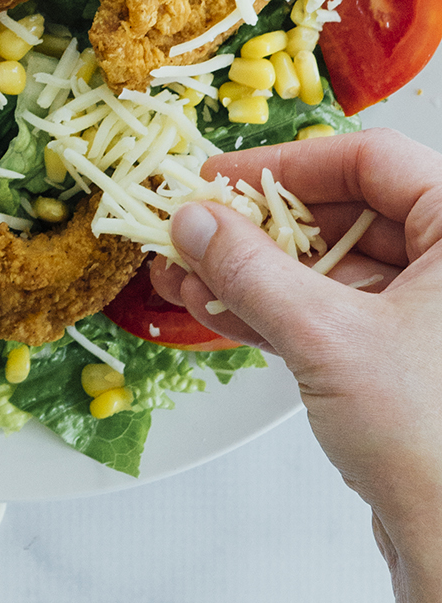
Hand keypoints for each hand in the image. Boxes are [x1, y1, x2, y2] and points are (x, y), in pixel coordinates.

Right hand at [151, 129, 441, 564]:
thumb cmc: (433, 442)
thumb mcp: (324, 336)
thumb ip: (249, 269)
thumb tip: (192, 221)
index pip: (372, 159)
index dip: (287, 165)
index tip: (219, 181)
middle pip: (348, 211)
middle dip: (258, 226)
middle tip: (191, 230)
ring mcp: (437, 316)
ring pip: (336, 264)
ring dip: (255, 270)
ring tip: (186, 277)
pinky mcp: (413, 359)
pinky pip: (339, 309)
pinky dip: (279, 309)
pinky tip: (219, 311)